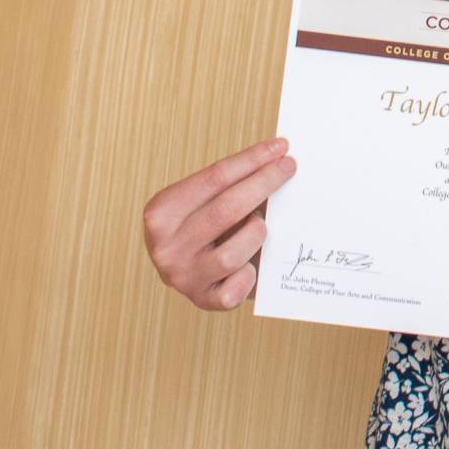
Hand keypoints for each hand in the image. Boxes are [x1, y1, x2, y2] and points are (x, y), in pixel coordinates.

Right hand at [141, 137, 296, 308]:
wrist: (181, 270)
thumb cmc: (200, 227)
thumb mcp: (201, 202)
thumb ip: (229, 186)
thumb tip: (278, 162)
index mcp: (160, 213)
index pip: (214, 178)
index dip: (251, 160)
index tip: (279, 147)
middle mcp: (165, 246)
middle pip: (226, 209)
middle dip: (264, 183)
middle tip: (289, 168)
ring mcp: (183, 276)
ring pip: (232, 253)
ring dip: (255, 233)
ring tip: (258, 225)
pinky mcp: (202, 300)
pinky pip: (236, 288)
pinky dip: (248, 275)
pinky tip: (249, 265)